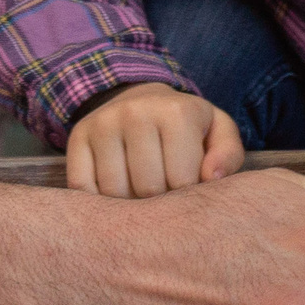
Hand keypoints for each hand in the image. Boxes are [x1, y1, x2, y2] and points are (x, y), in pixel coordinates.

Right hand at [66, 81, 244, 196]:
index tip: (188, 189)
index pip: (182, 182)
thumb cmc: (187, 127)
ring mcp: (102, 124)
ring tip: (141, 193)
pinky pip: (82, 188)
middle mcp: (135, 112)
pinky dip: (99, 202)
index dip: (187, 197)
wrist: (143, 99)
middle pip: (146, 189)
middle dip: (158, 204)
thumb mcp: (218, 132)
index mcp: (177, 112)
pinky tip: (115, 193)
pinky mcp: (77, 137)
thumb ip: (228, 155)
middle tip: (164, 194)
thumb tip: (210, 178)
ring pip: (113, 193)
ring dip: (128, 205)